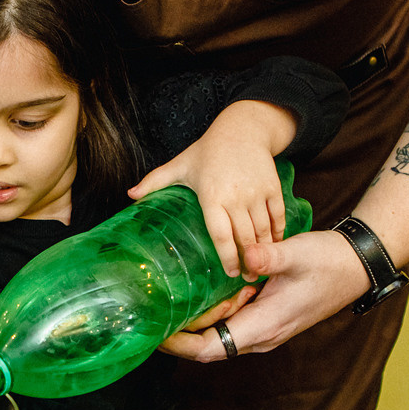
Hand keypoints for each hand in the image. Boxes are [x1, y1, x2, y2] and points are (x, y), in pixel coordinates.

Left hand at [128, 100, 297, 277]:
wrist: (242, 129)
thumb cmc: (207, 151)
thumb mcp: (180, 165)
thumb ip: (155, 181)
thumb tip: (129, 195)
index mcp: (211, 196)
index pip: (221, 235)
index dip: (227, 258)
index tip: (230, 274)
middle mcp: (236, 196)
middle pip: (245, 238)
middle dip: (248, 262)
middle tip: (247, 280)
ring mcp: (257, 193)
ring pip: (263, 231)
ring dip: (264, 252)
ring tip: (260, 268)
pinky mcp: (273, 188)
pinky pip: (278, 216)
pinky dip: (279, 234)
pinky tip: (274, 246)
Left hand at [161, 229, 368, 361]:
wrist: (356, 266)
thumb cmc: (328, 261)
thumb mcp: (296, 253)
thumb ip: (268, 256)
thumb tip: (246, 257)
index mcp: (266, 324)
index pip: (212, 348)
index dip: (180, 345)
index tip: (157, 331)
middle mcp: (263, 335)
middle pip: (210, 345)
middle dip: (184, 329)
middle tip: (163, 301)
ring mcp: (266, 331)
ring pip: (221, 334)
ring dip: (203, 316)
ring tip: (185, 290)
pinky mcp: (268, 320)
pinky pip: (234, 324)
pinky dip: (218, 311)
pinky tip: (212, 288)